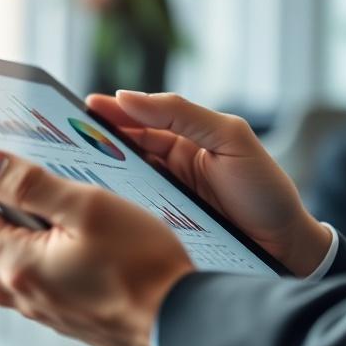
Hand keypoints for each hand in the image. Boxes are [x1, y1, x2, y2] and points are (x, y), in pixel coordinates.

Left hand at [0, 142, 193, 345]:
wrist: (177, 318)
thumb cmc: (141, 263)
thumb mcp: (87, 207)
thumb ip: (30, 184)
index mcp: (15, 263)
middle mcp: (16, 290)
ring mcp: (37, 304)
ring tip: (9, 184)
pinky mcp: (58, 309)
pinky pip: (23, 268)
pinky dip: (20, 239)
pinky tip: (46, 222)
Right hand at [88, 91, 331, 276]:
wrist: (286, 247)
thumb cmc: (265, 189)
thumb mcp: (231, 139)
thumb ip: (183, 114)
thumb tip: (130, 97)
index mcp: (185, 140)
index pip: (139, 120)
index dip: (110, 114)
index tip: (79, 109)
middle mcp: (170, 167)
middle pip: (123, 151)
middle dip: (93, 144)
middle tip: (59, 141)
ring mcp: (164, 199)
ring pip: (122, 182)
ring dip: (96, 177)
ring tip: (66, 172)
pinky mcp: (161, 228)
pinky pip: (131, 213)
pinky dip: (112, 207)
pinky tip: (92, 207)